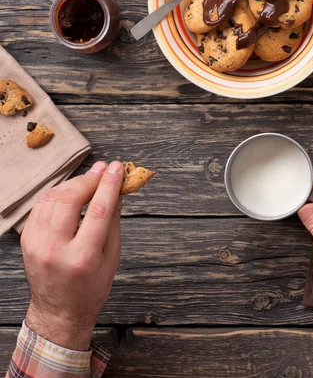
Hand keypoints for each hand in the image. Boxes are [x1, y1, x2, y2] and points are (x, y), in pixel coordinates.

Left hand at [20, 161, 123, 350]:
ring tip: (90, 179)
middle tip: (103, 169)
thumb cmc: (90, 288)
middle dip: (89, 179)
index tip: (116, 169)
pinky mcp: (27, 239)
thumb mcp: (112, 257)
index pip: (98, 210)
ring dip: (73, 184)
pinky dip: (57, 194)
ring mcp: (37, 244)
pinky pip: (41, 207)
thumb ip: (112, 222)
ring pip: (52, 198)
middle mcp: (56, 249)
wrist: (60, 311)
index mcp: (83, 257)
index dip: (108, 185)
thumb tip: (117, 192)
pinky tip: (71, 191)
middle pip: (70, 200)